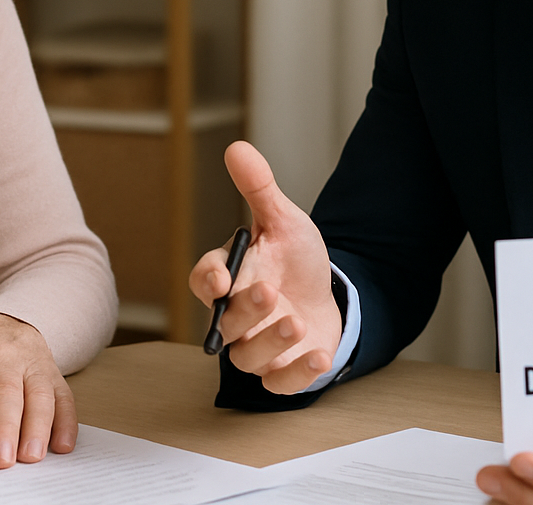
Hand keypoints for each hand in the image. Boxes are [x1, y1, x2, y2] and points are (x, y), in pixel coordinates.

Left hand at [0, 312, 75, 468]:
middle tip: (3, 461)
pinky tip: (62, 445)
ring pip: (39, 394)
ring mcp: (33, 363)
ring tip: (31, 457)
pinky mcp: (54, 372)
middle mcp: (3, 355)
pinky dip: (67, 422)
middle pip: (7, 392)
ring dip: (38, 427)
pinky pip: (64, 395)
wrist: (6, 321)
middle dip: (6, 427)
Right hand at [187, 140, 342, 393]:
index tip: (221, 276)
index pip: (204, 281)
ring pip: (246, 358)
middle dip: (244, 309)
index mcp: (228, 278)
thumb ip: (259, 189)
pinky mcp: (281, 373)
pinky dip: (296, 374)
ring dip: (269, 343)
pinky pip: (279, 385)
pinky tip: (318, 355)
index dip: (208, 279)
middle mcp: (235, 317)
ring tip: (296, 321)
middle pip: (225, 323)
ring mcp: (257, 348)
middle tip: (268, 291)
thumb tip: (237, 147)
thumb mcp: (283, 221)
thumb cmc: (294, 260)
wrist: (328, 296)